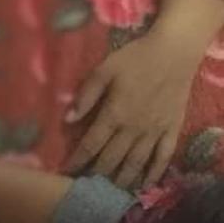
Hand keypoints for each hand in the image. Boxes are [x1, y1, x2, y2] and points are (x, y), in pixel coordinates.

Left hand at [65, 30, 199, 187]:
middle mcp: (133, 129)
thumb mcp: (103, 70)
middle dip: (96, 173)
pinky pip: (163, 157)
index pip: (90, 145)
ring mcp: (155, 131)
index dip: (77, 160)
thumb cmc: (134, 59)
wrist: (173, 53)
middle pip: (112, 159)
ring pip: (136, 163)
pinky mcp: (172, 130)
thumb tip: (68, 119)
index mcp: (114, 114)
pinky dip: (154, 173)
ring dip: (122, 178)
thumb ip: (86, 96)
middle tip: (85, 182)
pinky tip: (146, 183)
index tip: (66, 170)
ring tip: (110, 188)